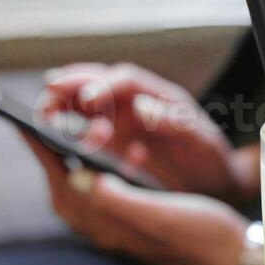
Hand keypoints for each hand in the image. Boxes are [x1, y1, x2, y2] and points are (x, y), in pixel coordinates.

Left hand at [22, 135, 247, 264]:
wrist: (235, 264)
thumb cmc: (204, 239)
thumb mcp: (162, 215)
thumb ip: (119, 199)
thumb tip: (80, 177)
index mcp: (109, 224)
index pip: (63, 180)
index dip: (43, 147)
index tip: (26, 117)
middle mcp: (107, 228)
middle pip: (64, 183)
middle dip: (51, 149)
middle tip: (43, 117)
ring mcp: (118, 228)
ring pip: (79, 188)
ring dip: (70, 157)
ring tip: (65, 131)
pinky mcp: (133, 225)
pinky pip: (99, 193)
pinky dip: (93, 169)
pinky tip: (103, 157)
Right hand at [41, 63, 258, 205]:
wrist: (219, 183)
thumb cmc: (213, 160)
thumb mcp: (200, 142)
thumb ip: (174, 122)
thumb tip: (140, 106)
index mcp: (161, 97)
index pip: (125, 81)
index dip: (103, 85)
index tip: (86, 99)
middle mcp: (139, 103)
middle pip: (99, 83)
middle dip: (71, 86)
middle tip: (47, 97)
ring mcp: (126, 120)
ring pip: (89, 104)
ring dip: (66, 106)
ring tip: (46, 115)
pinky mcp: (118, 141)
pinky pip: (91, 129)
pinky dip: (79, 132)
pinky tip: (76, 143)